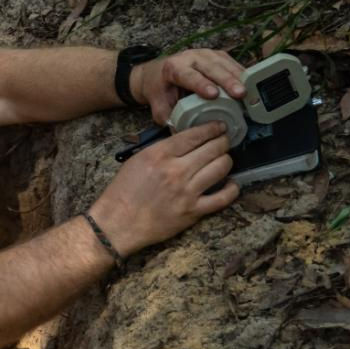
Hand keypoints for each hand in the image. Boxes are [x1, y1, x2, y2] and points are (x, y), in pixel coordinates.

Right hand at [88, 121, 238, 256]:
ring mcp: (187, 192)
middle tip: (225, 140)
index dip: (212, 128)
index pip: (194, 135)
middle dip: (223, 142)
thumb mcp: (137, 159)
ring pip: (221, 168)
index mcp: (160, 154)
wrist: (118, 222)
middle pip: (212, 149)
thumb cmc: (123, 191)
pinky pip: (223, 198)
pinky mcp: (193, 211)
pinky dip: (232, 189)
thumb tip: (184, 142)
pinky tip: (232, 184)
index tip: (220, 126)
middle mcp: (176, 171)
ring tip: (225, 159)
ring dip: (227, 160)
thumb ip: (162, 149)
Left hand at [130, 48, 245, 124]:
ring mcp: (205, 54)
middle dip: (227, 81)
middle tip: (240, 94)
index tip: (213, 94)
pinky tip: (252, 85)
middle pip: (211, 68)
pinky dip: (242, 74)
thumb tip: (183, 135)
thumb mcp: (159, 105)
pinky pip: (232, 63)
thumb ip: (169, 119)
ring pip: (224, 64)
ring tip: (250, 92)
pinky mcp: (217, 56)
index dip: (201, 84)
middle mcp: (190, 57)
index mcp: (174, 67)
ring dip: (239, 78)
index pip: (189, 76)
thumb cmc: (160, 89)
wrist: (156, 72)